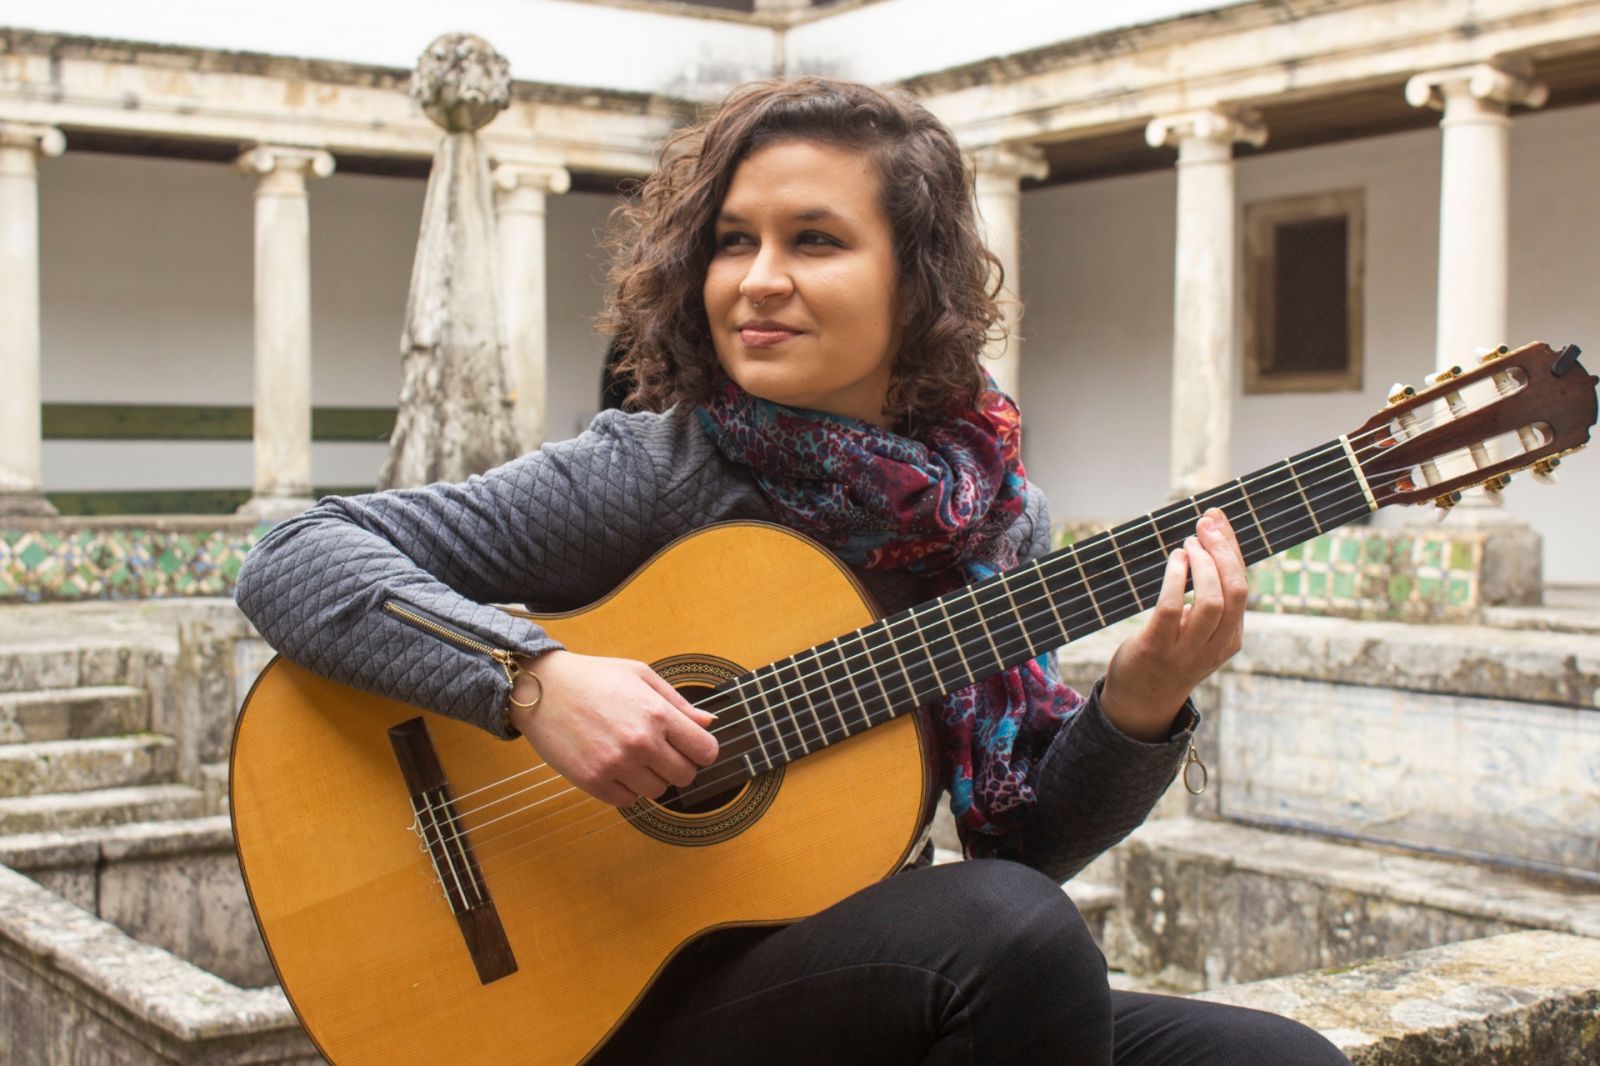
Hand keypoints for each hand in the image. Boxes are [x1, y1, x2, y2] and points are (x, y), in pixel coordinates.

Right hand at [508, 649, 718, 806]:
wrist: (542, 689)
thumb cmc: (594, 677)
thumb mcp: (641, 676)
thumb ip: (678, 702)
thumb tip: (709, 723)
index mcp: (657, 713)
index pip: (706, 751)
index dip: (702, 750)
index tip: (689, 746)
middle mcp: (640, 742)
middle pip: (685, 776)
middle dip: (678, 765)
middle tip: (659, 751)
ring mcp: (616, 764)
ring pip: (658, 791)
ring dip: (651, 777)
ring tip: (632, 755)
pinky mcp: (593, 781)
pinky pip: (628, 801)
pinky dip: (626, 788)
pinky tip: (615, 766)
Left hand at [1101, 508, 1246, 740]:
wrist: (1141, 700)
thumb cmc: (1169, 653)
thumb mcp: (1198, 629)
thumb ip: (1209, 594)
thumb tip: (1212, 537)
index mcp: (1231, 638)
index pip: (1242, 587)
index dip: (1232, 549)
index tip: (1218, 519)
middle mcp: (1215, 646)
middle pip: (1235, 593)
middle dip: (1223, 553)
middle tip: (1204, 525)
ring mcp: (1187, 651)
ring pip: (1211, 602)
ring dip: (1202, 565)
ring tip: (1188, 543)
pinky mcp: (1156, 650)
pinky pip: (1172, 609)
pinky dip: (1175, 579)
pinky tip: (1174, 559)